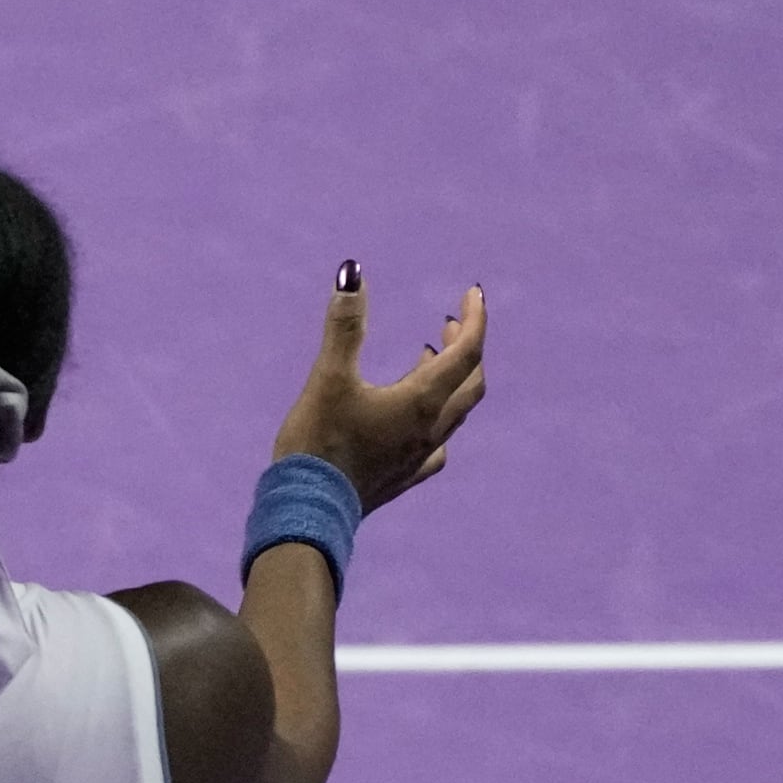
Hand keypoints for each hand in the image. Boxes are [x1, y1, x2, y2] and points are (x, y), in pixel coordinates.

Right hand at [270, 265, 486, 511]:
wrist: (307, 509)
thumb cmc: (318, 441)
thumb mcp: (328, 377)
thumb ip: (345, 325)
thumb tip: (352, 273)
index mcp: (420, 401)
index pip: (466, 354)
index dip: (474, 320)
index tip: (472, 294)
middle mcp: (430, 429)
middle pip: (470, 384)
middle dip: (467, 348)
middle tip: (450, 323)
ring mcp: (419, 456)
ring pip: (455, 413)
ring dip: (452, 380)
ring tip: (429, 356)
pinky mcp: (404, 477)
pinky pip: (435, 445)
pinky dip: (435, 420)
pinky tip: (419, 421)